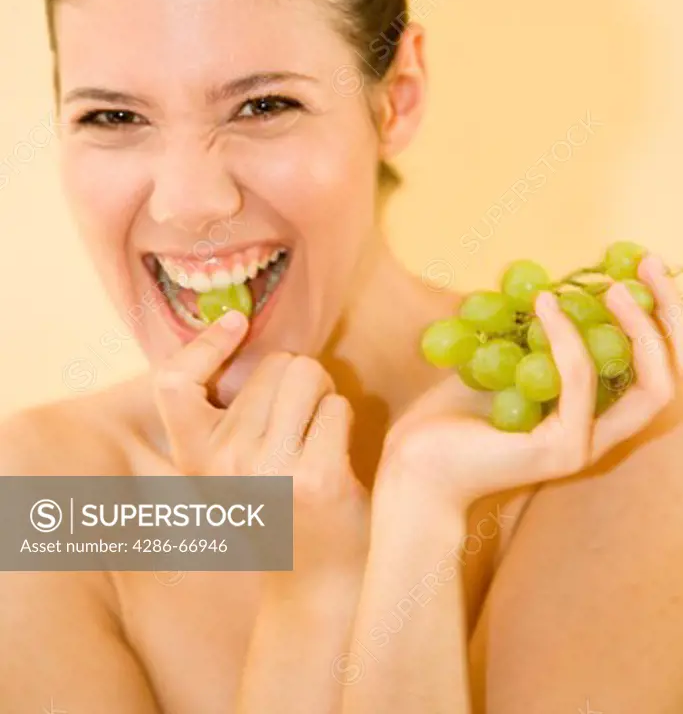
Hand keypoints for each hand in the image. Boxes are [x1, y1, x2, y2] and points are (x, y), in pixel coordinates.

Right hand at [153, 311, 368, 577]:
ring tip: (317, 431)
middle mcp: (224, 462)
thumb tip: (234, 321)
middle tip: (300, 417)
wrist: (311, 581)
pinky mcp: (317, 479)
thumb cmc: (274, 504)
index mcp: (193, 455)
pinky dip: (342, 419)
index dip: (203, 345)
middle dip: (298, 377)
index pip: (173, 381)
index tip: (235, 322)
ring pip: (309, 376)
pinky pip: (337, 407)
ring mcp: (270, 471)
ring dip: (323, 394)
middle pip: (275, 364)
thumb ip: (224, 411)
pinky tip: (334, 454)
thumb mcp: (228, 463)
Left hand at [376, 254, 680, 510]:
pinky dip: (567, 337)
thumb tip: (551, 285)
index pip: (654, 369)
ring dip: (637, 327)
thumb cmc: (453, 416)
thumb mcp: (502, 361)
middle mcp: (600, 435)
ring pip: (649, 388)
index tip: (646, 267)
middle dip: (672, 318)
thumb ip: (534, 337)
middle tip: (650, 266)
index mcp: (592, 416)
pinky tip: (545, 304)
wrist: (415, 464)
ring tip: (612, 286)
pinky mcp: (561, 450)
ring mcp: (584, 446)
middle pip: (669, 380)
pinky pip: (579, 383)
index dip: (663, 318)